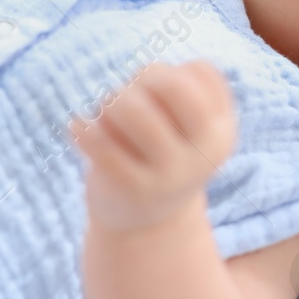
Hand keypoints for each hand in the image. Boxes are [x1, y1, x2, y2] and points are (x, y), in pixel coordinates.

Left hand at [71, 61, 237, 232]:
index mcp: (220, 131)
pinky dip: (83, 128)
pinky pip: (102, 143)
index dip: (170, 71)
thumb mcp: (176, 125)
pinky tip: (77, 127)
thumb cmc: (156, 155)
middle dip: (142, 77)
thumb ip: (160, 93)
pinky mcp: (134, 190)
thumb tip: (123, 95)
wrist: (144, 227)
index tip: (153, 92)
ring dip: (110, 101)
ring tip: (103, 114)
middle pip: (171, 84)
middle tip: (127, 96)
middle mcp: (203, 154)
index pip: (200, 72)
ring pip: (134, 109)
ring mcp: (171, 175)